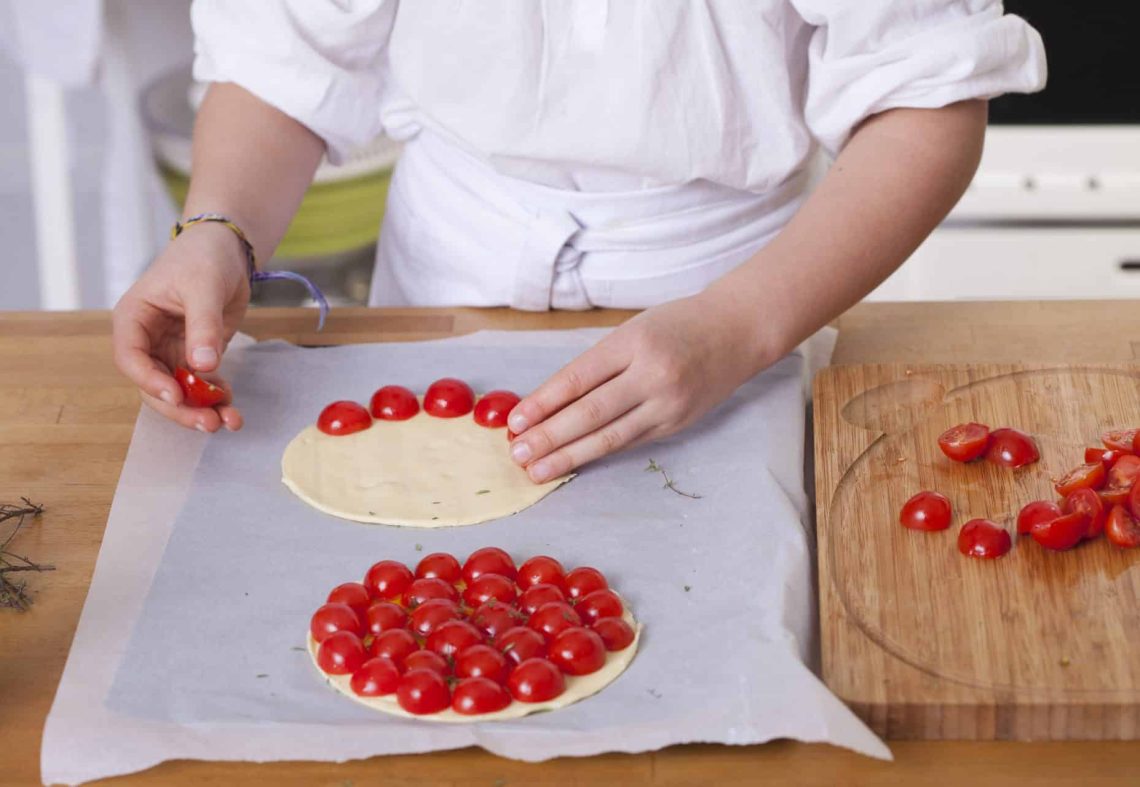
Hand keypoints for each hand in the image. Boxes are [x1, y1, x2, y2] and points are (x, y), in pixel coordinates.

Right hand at [111, 224, 250, 431]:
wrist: (227, 249)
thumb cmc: (203, 258)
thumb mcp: (203, 288)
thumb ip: (202, 326)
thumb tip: (204, 366)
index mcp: (134, 319)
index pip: (131, 359)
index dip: (151, 382)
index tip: (177, 395)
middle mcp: (148, 340)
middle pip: (155, 385)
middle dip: (181, 407)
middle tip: (209, 423)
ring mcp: (171, 350)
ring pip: (179, 390)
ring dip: (202, 409)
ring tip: (230, 421)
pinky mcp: (195, 355)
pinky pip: (201, 384)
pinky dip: (215, 398)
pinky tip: (232, 406)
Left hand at [506, 292, 771, 481]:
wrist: (738, 331)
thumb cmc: (677, 325)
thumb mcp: (632, 330)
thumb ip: (596, 364)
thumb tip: (548, 402)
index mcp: (633, 343)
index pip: (578, 378)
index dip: (543, 403)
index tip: (515, 422)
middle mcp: (651, 375)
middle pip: (590, 412)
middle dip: (549, 436)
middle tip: (517, 454)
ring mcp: (667, 404)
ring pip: (610, 437)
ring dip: (569, 455)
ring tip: (537, 470)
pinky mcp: (677, 424)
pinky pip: (630, 442)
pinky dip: (598, 453)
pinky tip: (574, 462)